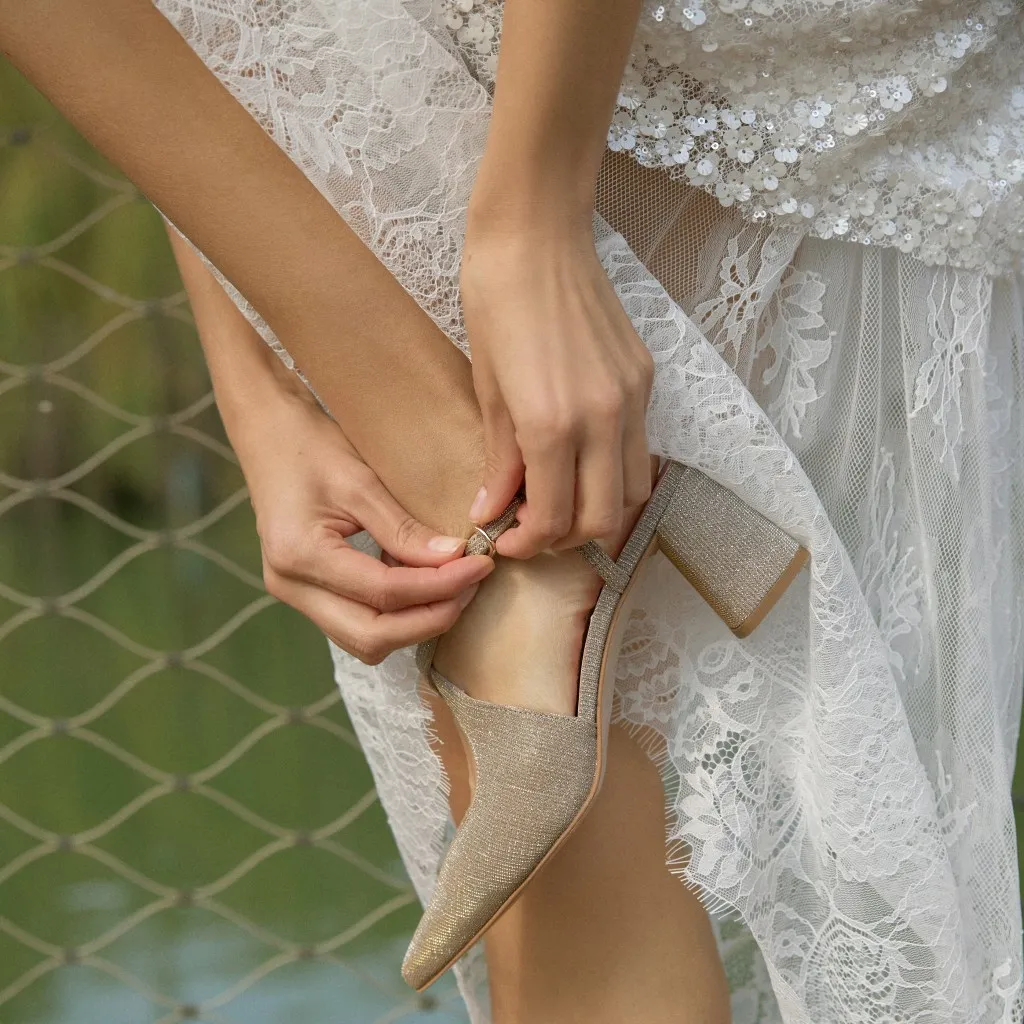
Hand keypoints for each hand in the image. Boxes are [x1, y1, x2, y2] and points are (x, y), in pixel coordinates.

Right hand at [234, 390, 493, 664]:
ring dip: (413, 623)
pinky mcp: (305, 591)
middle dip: (428, 619)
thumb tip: (454, 559)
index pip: (384, 593)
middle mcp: (290, 586)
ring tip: (453, 588)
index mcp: (300, 555)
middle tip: (470, 587)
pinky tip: (424, 586)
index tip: (479, 565)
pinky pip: (356, 621)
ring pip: (364, 640)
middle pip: (371, 637)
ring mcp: (294, 594)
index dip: (439, 586)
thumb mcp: (359, 481)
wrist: (266, 432)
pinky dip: (395, 614)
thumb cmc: (309, 445)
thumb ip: (404, 528)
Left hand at [461, 224, 653, 557]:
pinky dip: (614, 471)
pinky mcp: (646, 379)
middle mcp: (604, 419)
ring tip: (560, 498)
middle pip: (604, 520)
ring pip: (635, 492)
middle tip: (531, 528)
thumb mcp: (487, 389)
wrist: (537, 233)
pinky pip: (641, 449)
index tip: (506, 541)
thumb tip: (491, 512)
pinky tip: (581, 457)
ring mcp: (633, 399)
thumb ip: (500, 460)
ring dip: (598, 510)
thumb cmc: (494, 303)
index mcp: (553, 424)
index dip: (527, 544)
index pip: (553, 520)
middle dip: (565, 538)